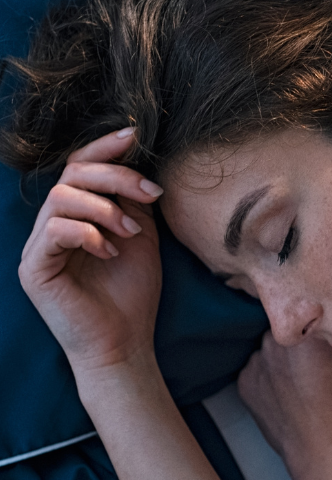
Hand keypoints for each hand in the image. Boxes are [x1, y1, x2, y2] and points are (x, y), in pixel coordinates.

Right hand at [18, 129, 164, 375]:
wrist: (124, 343)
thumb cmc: (132, 294)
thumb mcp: (141, 237)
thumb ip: (134, 202)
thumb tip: (138, 164)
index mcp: (77, 216)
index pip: (80, 168)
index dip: (104, 148)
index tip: (134, 135)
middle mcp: (52, 226)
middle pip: (72, 175)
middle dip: (115, 176)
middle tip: (149, 193)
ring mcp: (39, 246)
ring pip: (62, 198)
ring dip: (105, 208)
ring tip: (131, 232)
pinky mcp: (34, 268)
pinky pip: (54, 230)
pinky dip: (88, 234)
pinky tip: (111, 251)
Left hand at [238, 331, 331, 479]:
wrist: (329, 449)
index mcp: (303, 327)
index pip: (306, 308)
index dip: (320, 320)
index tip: (330, 333)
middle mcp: (272, 340)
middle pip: (289, 330)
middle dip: (303, 340)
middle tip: (321, 358)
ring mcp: (255, 364)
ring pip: (272, 351)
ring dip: (285, 359)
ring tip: (308, 380)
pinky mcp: (245, 386)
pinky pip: (259, 373)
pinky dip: (272, 380)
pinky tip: (293, 394)